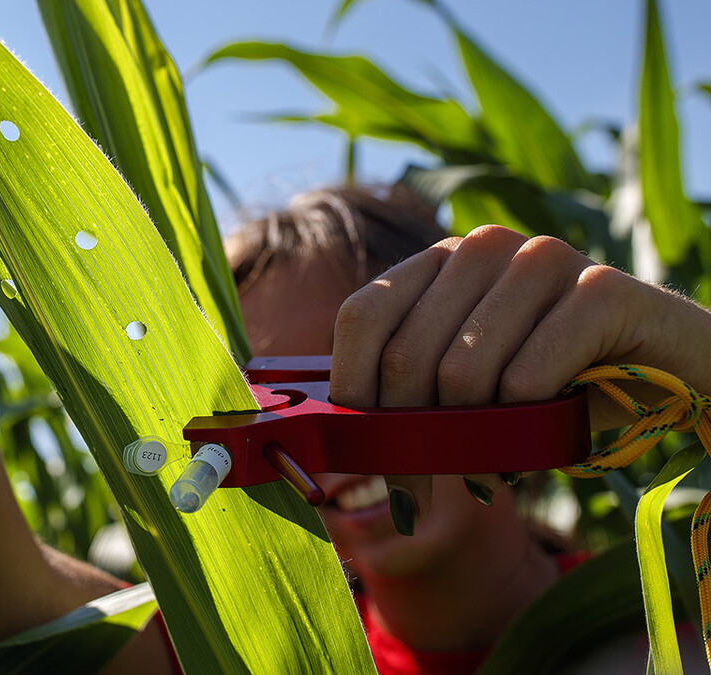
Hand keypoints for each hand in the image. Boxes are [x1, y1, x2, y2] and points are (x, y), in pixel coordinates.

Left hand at [329, 225, 710, 530]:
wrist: (670, 366)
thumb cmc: (554, 382)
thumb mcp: (470, 385)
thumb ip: (408, 396)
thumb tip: (335, 443)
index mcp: (441, 260)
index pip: (361, 317)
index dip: (352, 392)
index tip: (359, 450)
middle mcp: (484, 248)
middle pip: (407, 356)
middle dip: (408, 440)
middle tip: (421, 491)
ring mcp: (542, 259)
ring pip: (462, 374)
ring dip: (471, 444)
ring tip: (491, 468)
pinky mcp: (599, 288)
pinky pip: (526, 381)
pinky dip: (525, 431)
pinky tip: (541, 439)